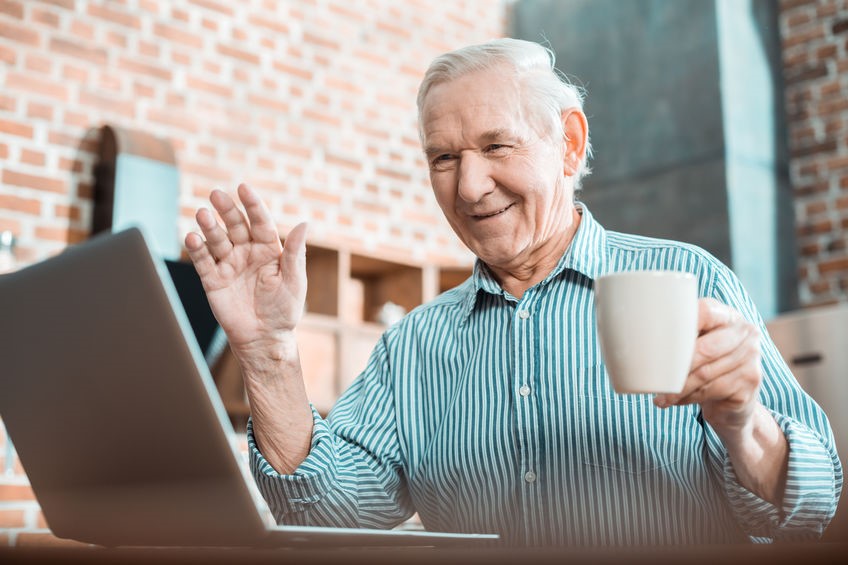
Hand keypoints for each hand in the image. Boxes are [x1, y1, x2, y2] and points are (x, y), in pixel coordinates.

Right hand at [184, 184, 306, 356]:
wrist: (264, 338)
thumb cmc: (284, 310)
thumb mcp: (294, 281)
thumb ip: (295, 252)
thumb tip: (304, 224)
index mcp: (269, 250)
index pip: (260, 222)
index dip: (252, 205)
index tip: (243, 188)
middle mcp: (247, 253)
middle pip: (235, 225)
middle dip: (226, 210)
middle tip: (216, 195)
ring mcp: (229, 265)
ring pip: (217, 240)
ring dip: (209, 226)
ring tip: (202, 214)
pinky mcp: (213, 280)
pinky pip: (203, 261)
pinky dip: (197, 249)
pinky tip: (192, 237)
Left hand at [654, 298, 762, 435]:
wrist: (733, 402)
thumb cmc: (705, 366)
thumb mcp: (696, 345)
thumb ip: (678, 335)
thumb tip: (631, 329)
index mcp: (727, 316)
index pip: (705, 311)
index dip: (681, 323)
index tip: (658, 335)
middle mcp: (745, 333)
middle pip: (705, 348)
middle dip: (676, 365)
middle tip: (655, 376)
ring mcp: (752, 359)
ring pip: (705, 373)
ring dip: (678, 387)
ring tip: (660, 396)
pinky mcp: (750, 384)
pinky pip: (712, 390)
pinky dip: (689, 398)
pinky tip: (676, 401)